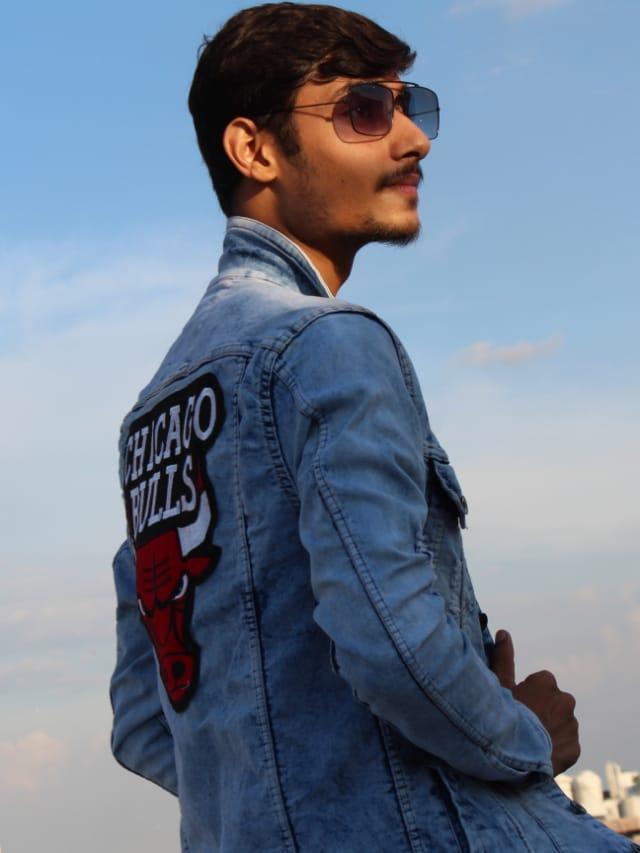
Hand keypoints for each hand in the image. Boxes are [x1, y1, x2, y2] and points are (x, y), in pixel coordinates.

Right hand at [491, 629, 579, 775]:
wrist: (510, 757)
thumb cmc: (502, 715)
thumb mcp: (499, 685)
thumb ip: (504, 658)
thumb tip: (504, 632)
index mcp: (546, 681)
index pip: (538, 685)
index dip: (525, 696)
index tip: (516, 707)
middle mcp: (565, 699)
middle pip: (552, 703)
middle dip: (541, 711)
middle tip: (522, 725)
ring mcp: (571, 725)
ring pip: (560, 724)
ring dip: (549, 729)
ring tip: (529, 742)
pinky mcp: (575, 747)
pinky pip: (565, 745)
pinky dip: (555, 748)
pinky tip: (539, 753)